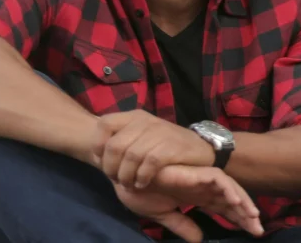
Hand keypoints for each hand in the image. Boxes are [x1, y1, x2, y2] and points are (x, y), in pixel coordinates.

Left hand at [96, 110, 214, 189]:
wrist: (202, 149)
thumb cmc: (167, 146)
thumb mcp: (142, 136)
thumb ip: (122, 141)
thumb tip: (97, 156)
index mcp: (135, 117)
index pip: (104, 124)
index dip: (97, 144)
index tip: (101, 161)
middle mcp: (146, 122)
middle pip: (115, 145)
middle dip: (111, 167)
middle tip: (116, 179)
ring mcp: (160, 133)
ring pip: (131, 156)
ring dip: (126, 176)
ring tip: (129, 184)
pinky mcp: (172, 147)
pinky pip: (149, 163)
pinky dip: (142, 177)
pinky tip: (142, 183)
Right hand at [115, 164, 263, 242]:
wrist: (127, 178)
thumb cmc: (142, 191)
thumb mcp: (164, 215)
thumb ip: (182, 226)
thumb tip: (198, 240)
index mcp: (198, 198)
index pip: (225, 211)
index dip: (238, 221)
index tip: (251, 233)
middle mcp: (204, 189)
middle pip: (232, 203)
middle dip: (246, 216)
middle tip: (258, 231)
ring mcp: (202, 180)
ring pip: (231, 190)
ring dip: (243, 203)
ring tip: (253, 217)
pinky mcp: (197, 173)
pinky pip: (218, 179)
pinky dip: (228, 189)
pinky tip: (235, 201)